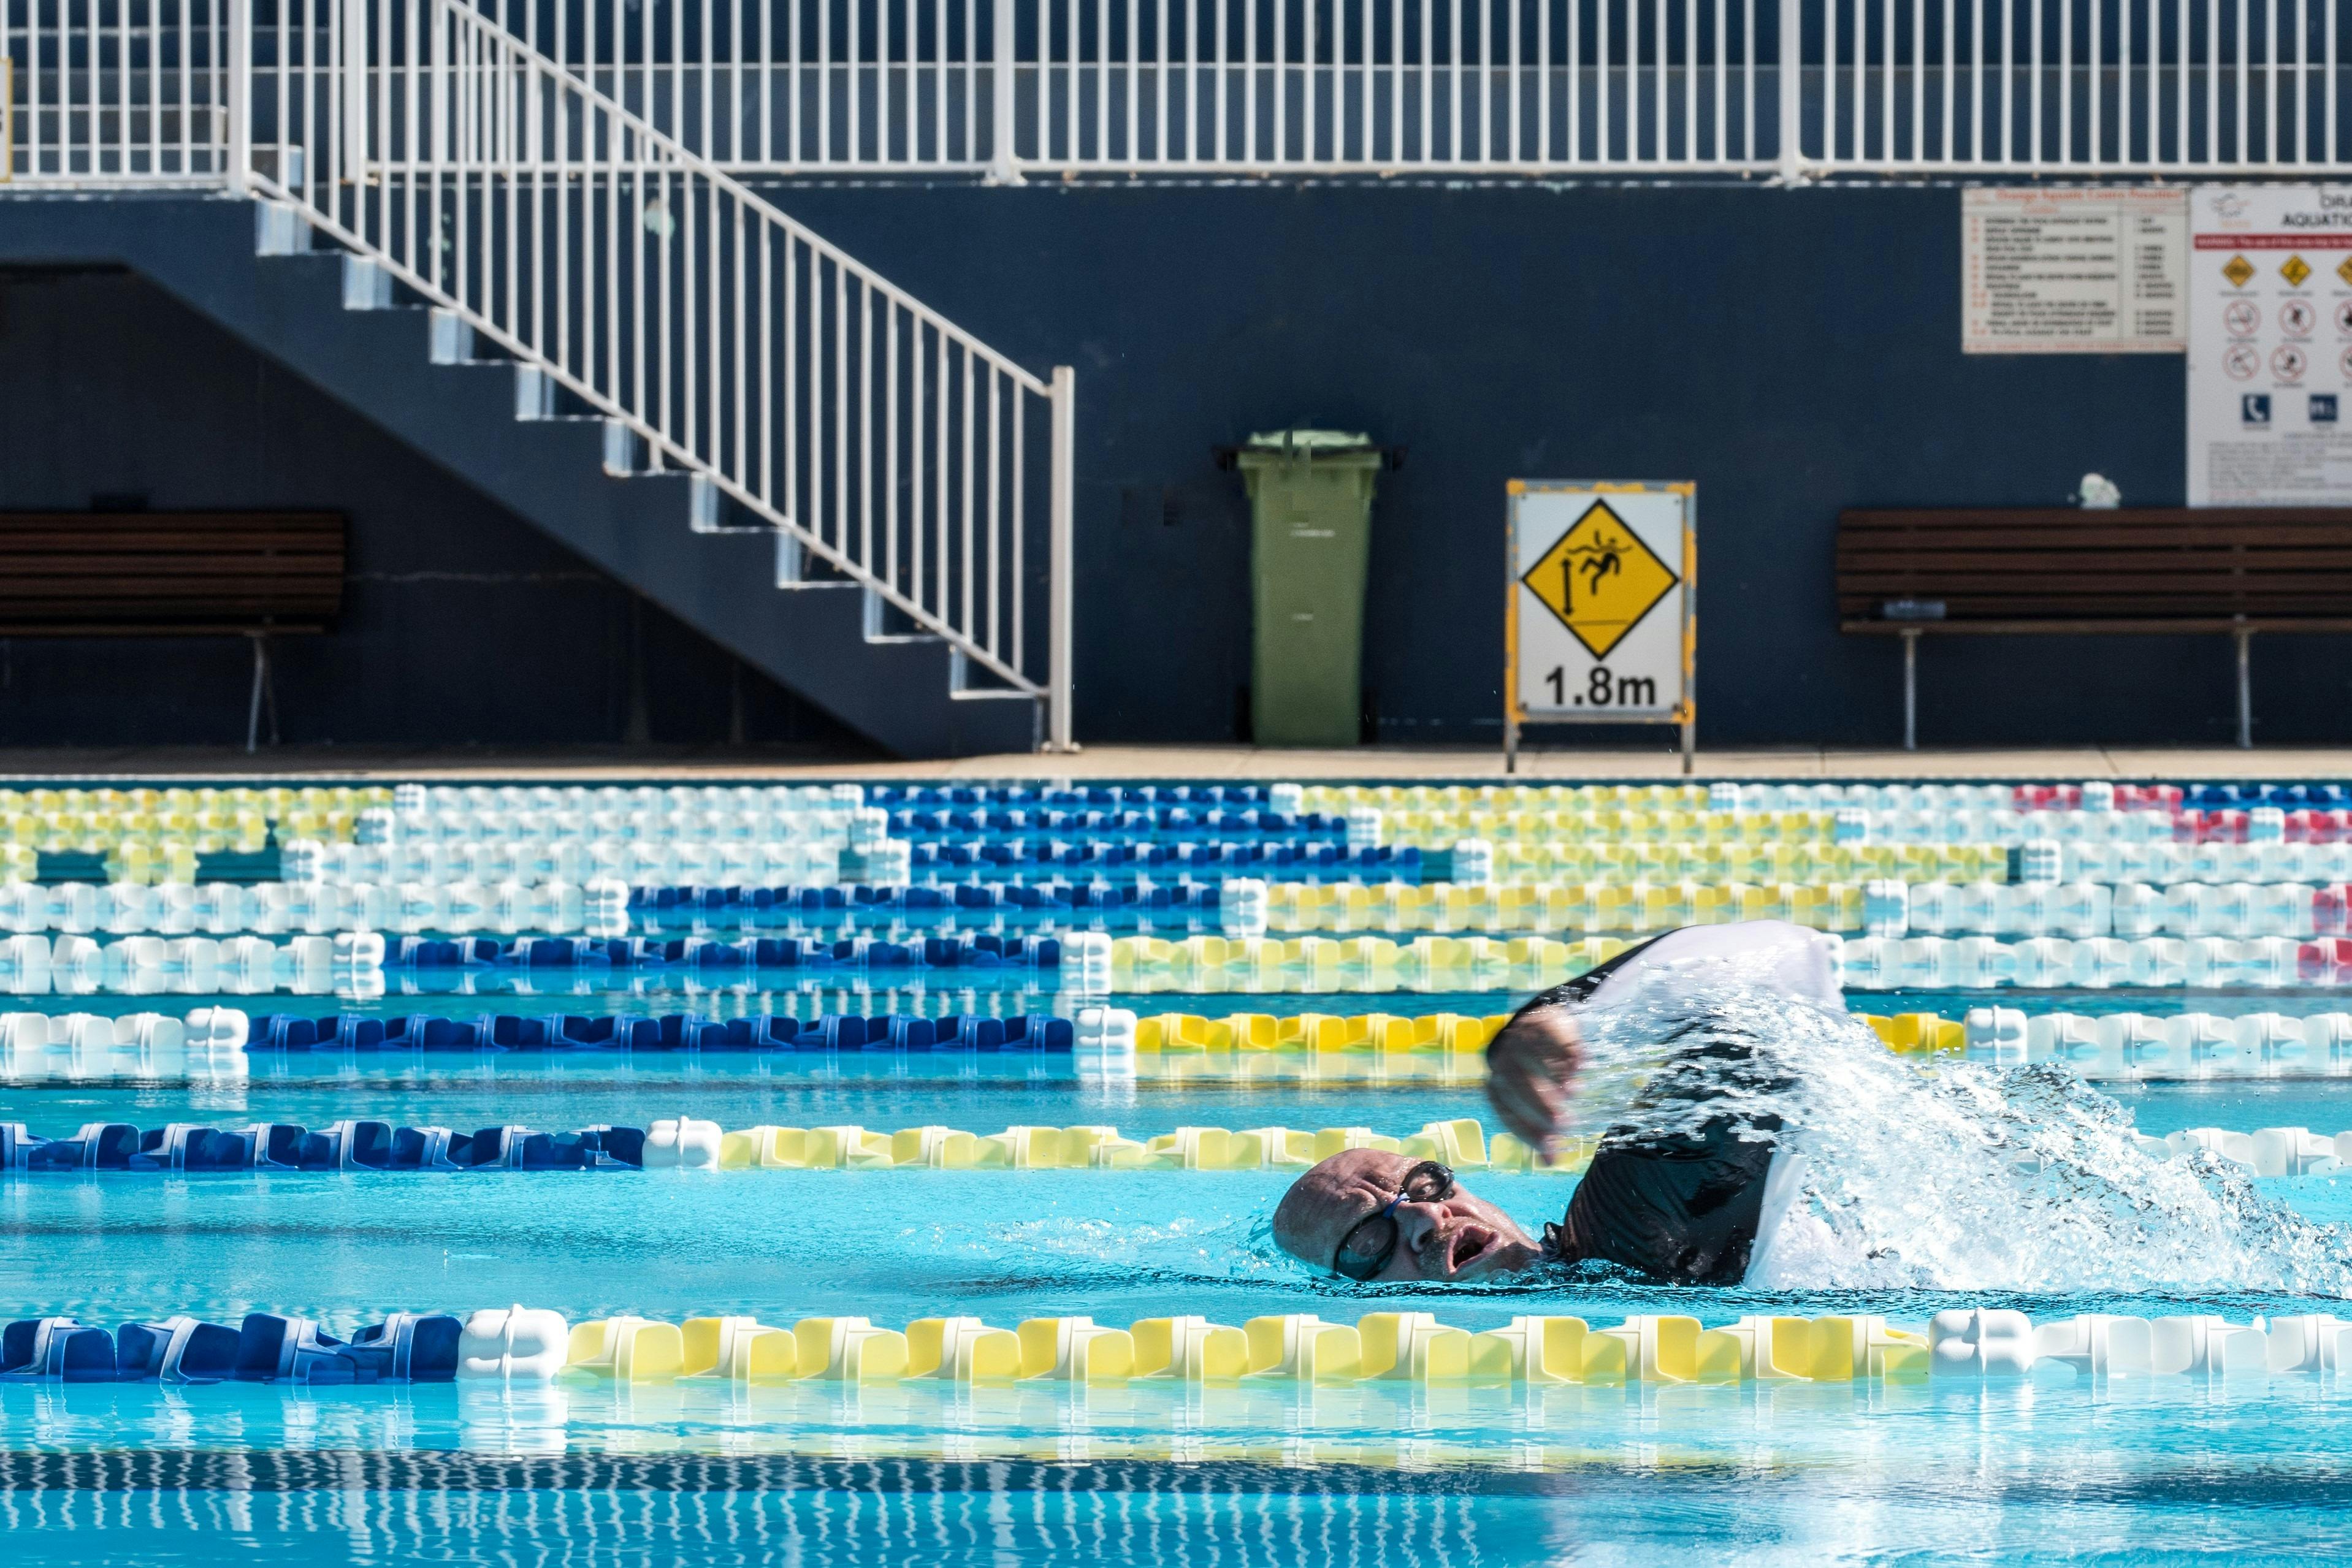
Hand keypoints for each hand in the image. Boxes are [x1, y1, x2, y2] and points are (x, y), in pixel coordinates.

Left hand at [1485, 1006, 1580, 1153]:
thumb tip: (1551, 1163)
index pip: (1506, 1112)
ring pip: (1532, 1060)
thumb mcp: (1530, 1103)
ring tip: (1574, 1093)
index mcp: (1496, 1087)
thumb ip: (1539, 1131)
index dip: (1526, 1129)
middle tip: (1563, 1123)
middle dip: (1539, 1106)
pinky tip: (1580, 1065)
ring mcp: (1519, 1041)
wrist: (1535, 1028)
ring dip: (1553, 1077)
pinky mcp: (1540, 1023)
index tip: (1548, 1144)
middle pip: (1516, 1086)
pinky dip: (1564, 1051)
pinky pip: (1549, 1037)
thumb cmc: (1532, 1077)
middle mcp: (1503, 1064)